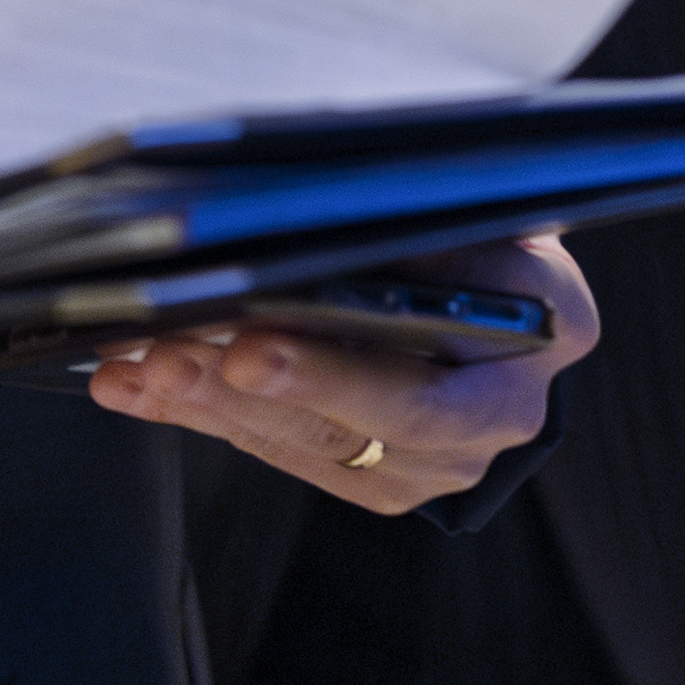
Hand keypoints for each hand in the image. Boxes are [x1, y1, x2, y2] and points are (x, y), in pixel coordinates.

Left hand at [86, 233, 595, 512]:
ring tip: (140, 360)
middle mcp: (503, 413)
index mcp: (552, 325)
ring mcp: (438, 461)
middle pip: (373, 413)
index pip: (450, 353)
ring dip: (213, 400)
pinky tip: (132, 382)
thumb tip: (312, 200)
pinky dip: (199, 414)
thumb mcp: (474, 202)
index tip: (258, 341)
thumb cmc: (481, 233)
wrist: (507, 316)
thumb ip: (416, 209)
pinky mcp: (379, 485)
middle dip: (261, 385)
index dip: (344, 365)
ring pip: (314, 438)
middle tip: (175, 356)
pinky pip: (276, 451)